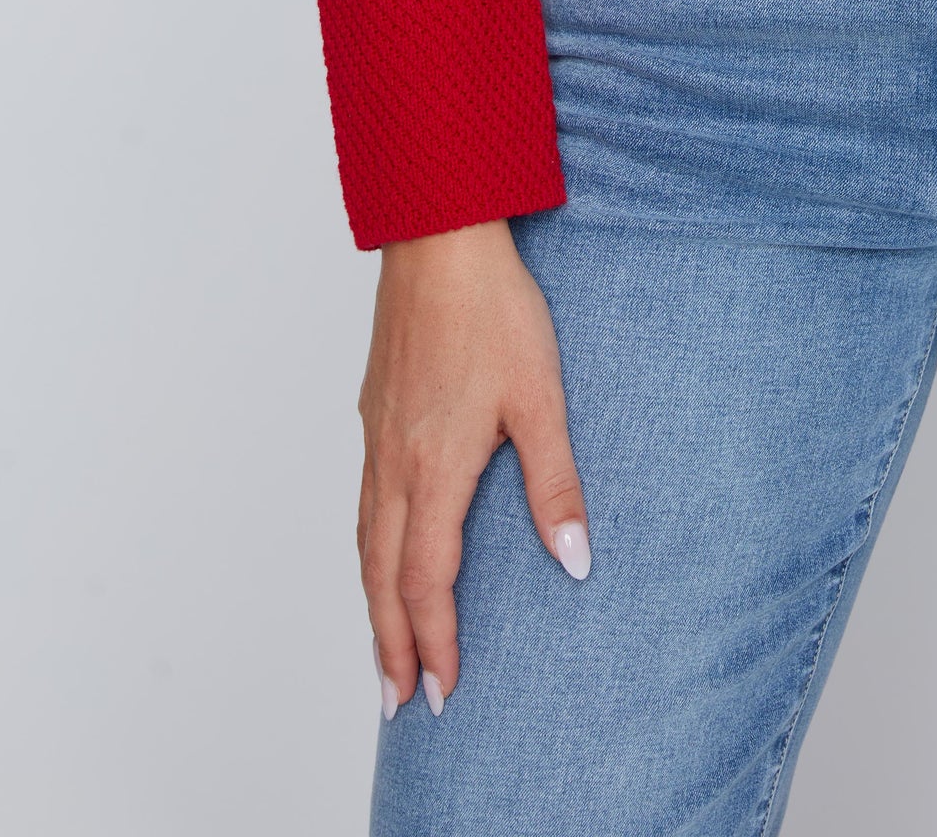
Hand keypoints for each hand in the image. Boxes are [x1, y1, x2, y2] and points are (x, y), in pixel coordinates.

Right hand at [358, 218, 589, 716]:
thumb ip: (555, 482)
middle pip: (382, 576)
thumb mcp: (541, 395)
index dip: (435, 640)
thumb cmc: (493, 308)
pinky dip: (367, 551)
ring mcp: (378, 436)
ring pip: (365, 541)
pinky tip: (380, 553)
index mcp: (435, 466)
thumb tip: (574, 561)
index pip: (428, 580)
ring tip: (384, 649)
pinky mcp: (375, 411)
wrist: (439, 236)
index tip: (444, 690)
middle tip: (398, 701)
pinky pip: (362, 502)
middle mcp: (395, 461)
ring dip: (373, 604)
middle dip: (391, 644)